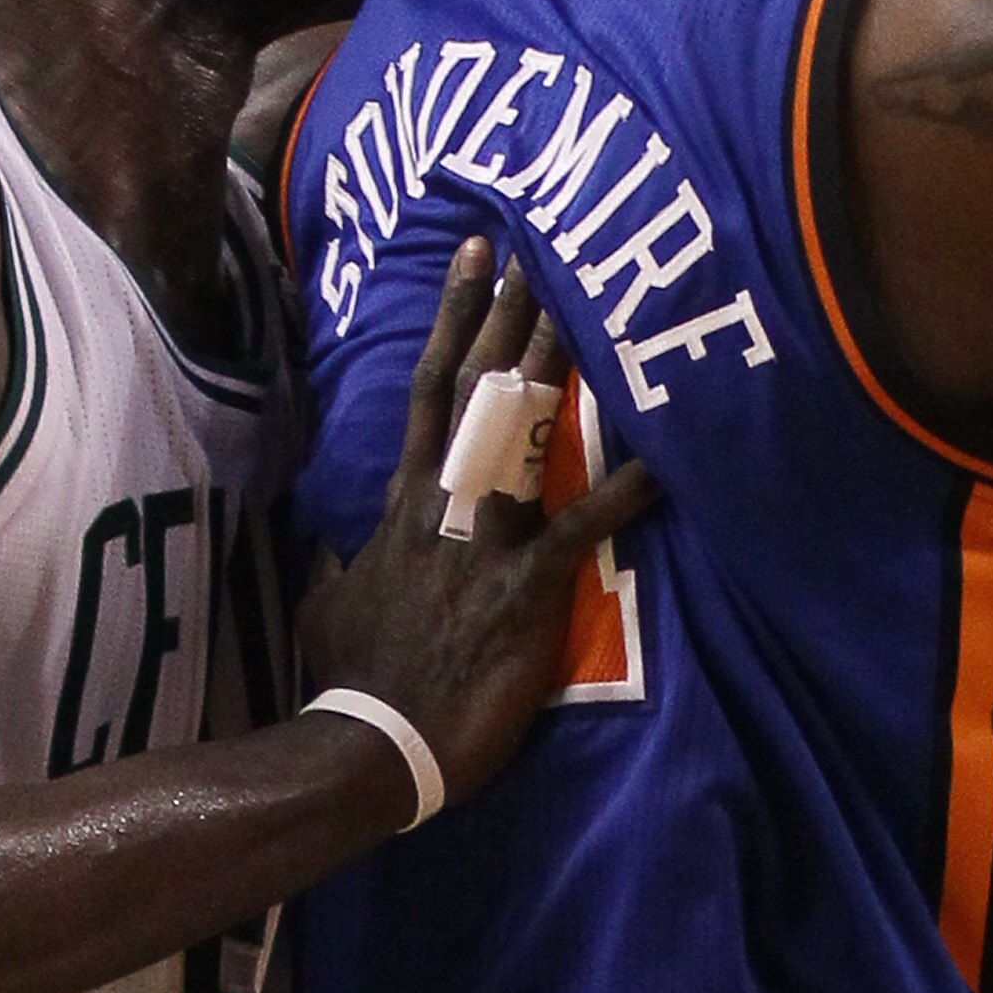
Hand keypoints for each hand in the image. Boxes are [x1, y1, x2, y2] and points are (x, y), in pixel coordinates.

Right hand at [298, 238, 657, 808]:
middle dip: (507, 317)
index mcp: (404, 504)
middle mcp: (443, 504)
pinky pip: (578, 531)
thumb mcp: (327, 607)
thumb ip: (339, 566)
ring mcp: (483, 543)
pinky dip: (622, 496)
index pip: (429, 389)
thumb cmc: (352, 678)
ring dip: (554, 371)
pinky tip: (665, 462)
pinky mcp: (522, 590)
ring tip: (584, 308)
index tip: (476, 258)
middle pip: (476, 389)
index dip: (454, 319)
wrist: (370, 742)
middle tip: (540, 249)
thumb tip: (333, 552)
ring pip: (520, 436)